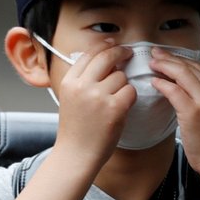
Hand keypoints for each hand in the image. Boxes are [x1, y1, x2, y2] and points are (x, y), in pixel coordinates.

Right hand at [54, 40, 136, 166]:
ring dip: (123, 85)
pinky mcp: (114, 108)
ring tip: (114, 100)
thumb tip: (103, 59)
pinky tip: (121, 108)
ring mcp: (98, 96)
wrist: (76, 155)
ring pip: (121, 76)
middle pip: (107, 57)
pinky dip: (129, 98)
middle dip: (121, 52)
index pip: (89, 53)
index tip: (112, 44)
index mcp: (69, 81)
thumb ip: (82, 79)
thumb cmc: (75, 130)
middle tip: (128, 53)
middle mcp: (82, 86)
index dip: (104, 46)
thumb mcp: (70, 98)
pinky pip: (130, 91)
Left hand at [148, 47, 199, 174]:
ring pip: (181, 74)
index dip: (180, 58)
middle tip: (154, 54)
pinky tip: (154, 82)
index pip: (198, 65)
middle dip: (169, 58)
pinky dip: (162, 84)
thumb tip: (182, 86)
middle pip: (189, 66)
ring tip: (152, 64)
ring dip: (164, 66)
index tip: (166, 55)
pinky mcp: (193, 112)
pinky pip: (174, 91)